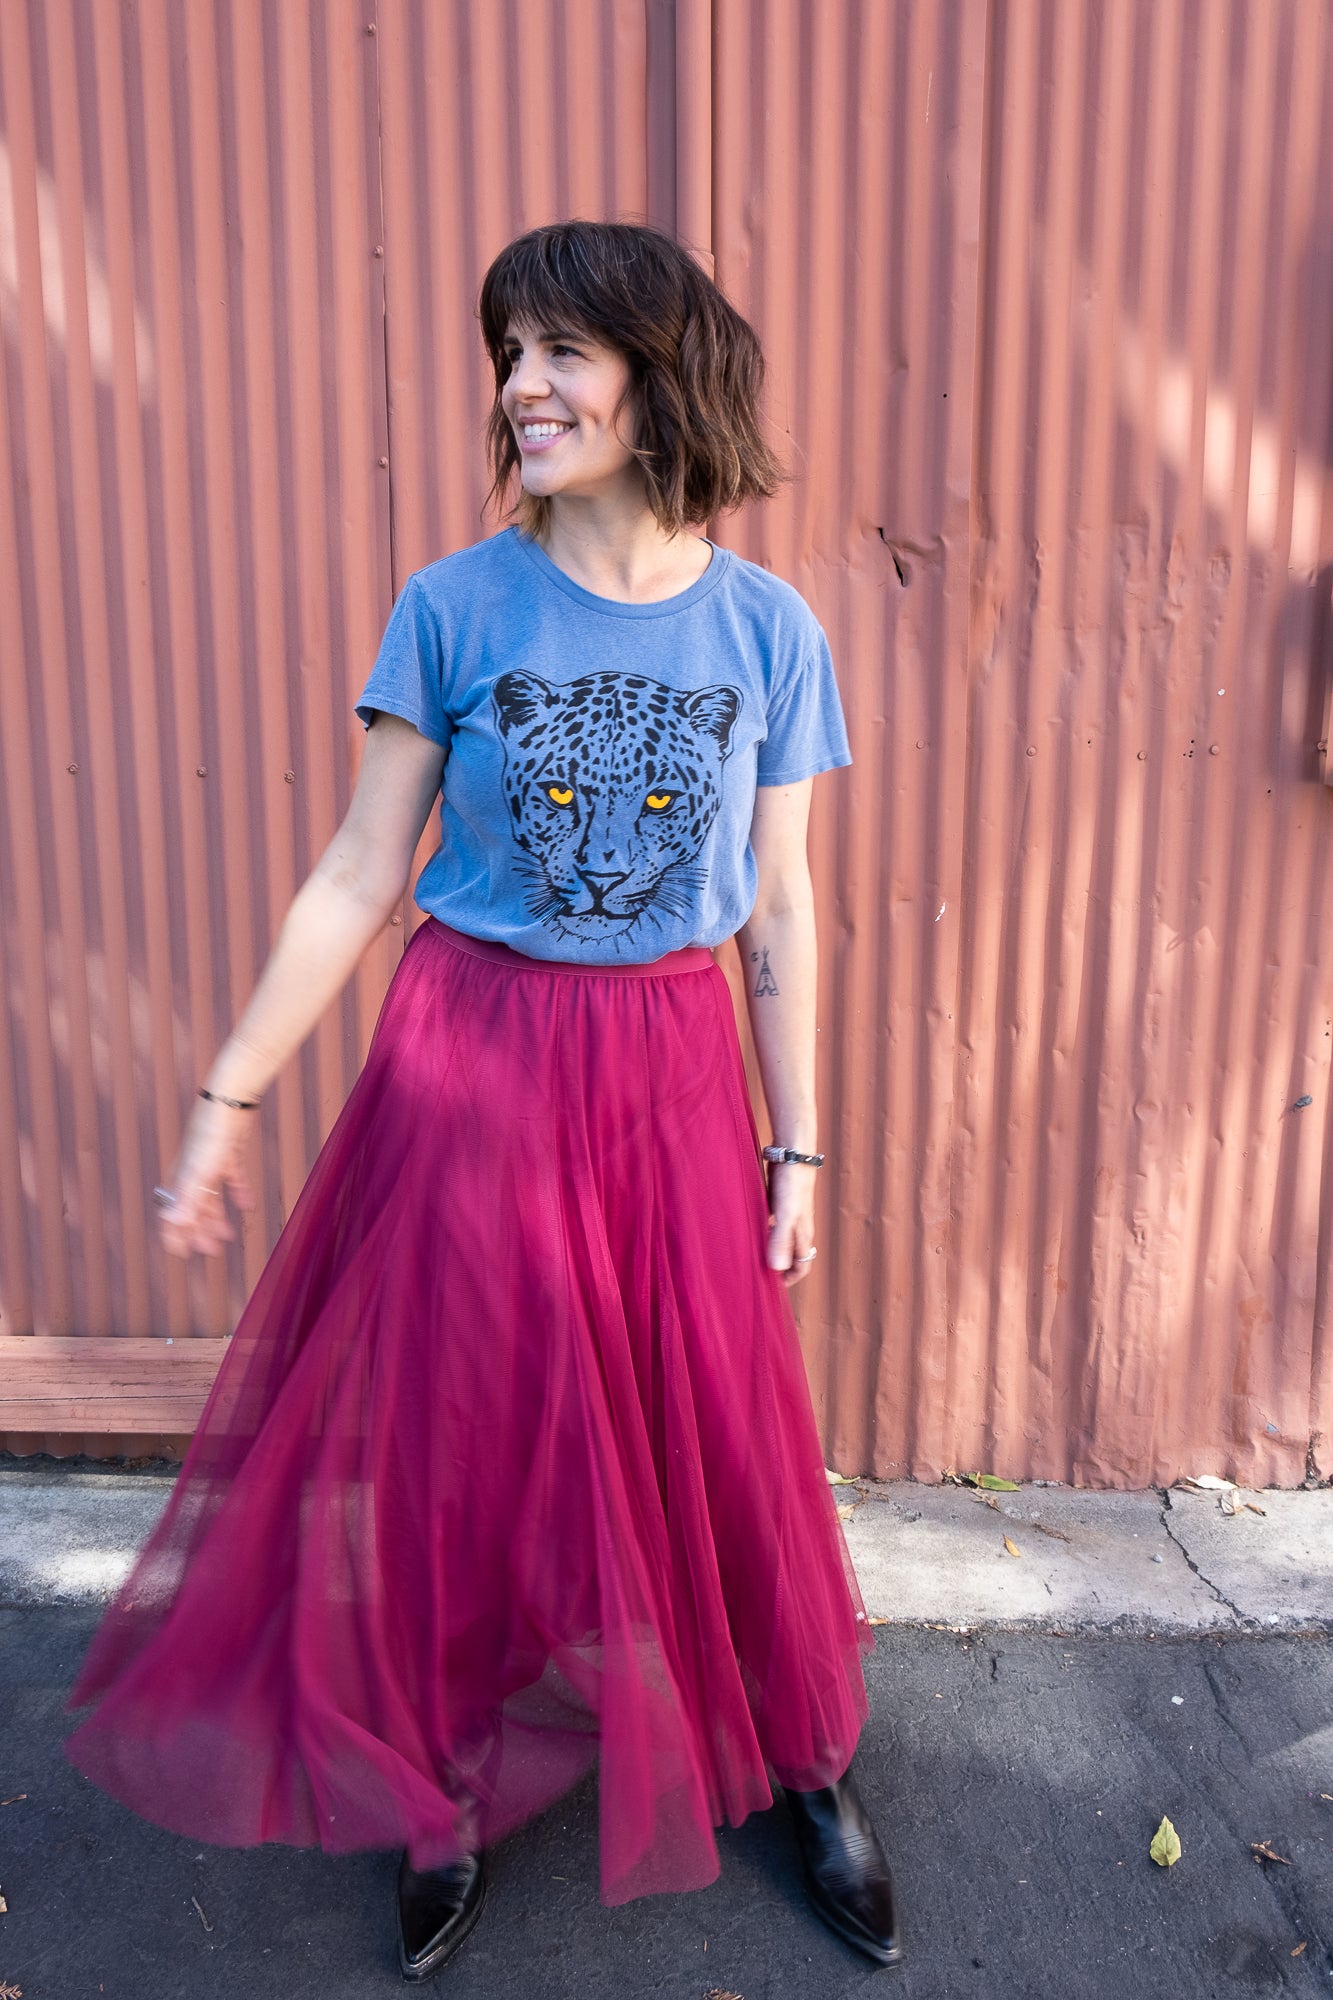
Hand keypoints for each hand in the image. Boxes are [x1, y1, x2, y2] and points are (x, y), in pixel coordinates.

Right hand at [155, 1097, 257, 1258]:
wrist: (229, 1099)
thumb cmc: (211, 1135)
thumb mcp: (200, 1171)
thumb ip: (187, 1198)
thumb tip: (171, 1223)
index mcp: (181, 1180)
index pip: (173, 1214)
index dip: (175, 1235)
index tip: (181, 1255)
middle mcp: (192, 1174)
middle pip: (193, 1209)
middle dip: (199, 1232)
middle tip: (211, 1251)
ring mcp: (211, 1163)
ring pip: (211, 1198)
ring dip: (217, 1218)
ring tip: (229, 1236)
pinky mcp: (230, 1153)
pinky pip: (233, 1179)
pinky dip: (239, 1193)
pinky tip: (248, 1205)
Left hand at [765, 1160, 818, 1287]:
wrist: (793, 1154)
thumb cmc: (793, 1184)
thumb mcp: (786, 1215)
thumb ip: (780, 1240)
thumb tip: (776, 1268)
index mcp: (803, 1233)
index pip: (803, 1263)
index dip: (791, 1278)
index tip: (775, 1287)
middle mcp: (798, 1226)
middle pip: (793, 1253)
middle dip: (781, 1266)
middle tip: (762, 1274)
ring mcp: (789, 1214)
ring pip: (782, 1238)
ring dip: (772, 1249)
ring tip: (754, 1255)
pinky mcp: (780, 1202)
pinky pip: (773, 1223)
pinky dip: (765, 1231)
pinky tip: (751, 1228)